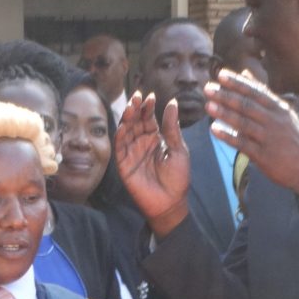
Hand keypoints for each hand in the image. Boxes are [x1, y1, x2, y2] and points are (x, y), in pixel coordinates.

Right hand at [114, 92, 190, 236]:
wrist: (171, 202)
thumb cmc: (178, 177)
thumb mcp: (178, 149)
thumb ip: (172, 128)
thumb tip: (171, 103)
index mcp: (156, 139)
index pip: (149, 119)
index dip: (148, 107)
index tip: (150, 96)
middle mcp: (142, 144)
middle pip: (135, 122)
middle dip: (135, 109)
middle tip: (137, 96)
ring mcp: (131, 154)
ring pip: (126, 132)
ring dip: (127, 119)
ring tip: (131, 106)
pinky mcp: (124, 165)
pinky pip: (120, 148)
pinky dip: (120, 136)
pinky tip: (123, 126)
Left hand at [205, 69, 298, 199]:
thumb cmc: (289, 138)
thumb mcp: (280, 112)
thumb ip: (261, 93)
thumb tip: (246, 72)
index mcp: (279, 109)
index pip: (256, 92)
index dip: (238, 83)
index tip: (221, 74)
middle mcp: (275, 120)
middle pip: (248, 105)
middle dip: (227, 96)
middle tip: (208, 88)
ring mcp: (270, 138)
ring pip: (245, 122)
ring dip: (225, 113)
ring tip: (208, 105)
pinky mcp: (264, 155)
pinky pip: (243, 143)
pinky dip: (228, 136)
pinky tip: (214, 130)